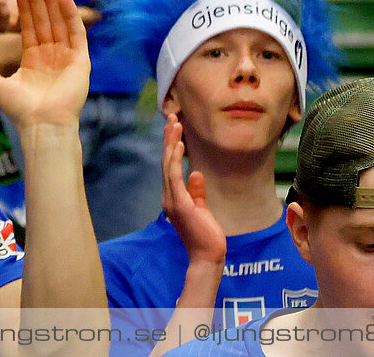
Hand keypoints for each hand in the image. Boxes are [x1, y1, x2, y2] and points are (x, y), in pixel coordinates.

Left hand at [0, 0, 89, 128]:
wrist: (41, 125)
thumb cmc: (19, 110)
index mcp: (33, 60)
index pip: (29, 27)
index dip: (25, 8)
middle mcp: (51, 56)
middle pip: (45, 20)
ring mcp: (66, 57)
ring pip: (60, 22)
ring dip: (54, 1)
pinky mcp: (81, 60)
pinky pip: (76, 33)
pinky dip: (71, 15)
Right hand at [161, 112, 226, 267]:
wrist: (206, 256)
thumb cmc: (205, 236)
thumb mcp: (201, 209)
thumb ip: (196, 192)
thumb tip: (196, 174)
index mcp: (172, 197)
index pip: (170, 167)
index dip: (171, 146)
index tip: (174, 128)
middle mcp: (168, 196)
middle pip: (166, 161)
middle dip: (169, 138)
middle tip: (172, 117)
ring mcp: (172, 200)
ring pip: (168, 164)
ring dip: (171, 142)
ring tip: (175, 124)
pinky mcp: (179, 203)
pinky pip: (175, 176)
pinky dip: (175, 159)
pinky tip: (178, 144)